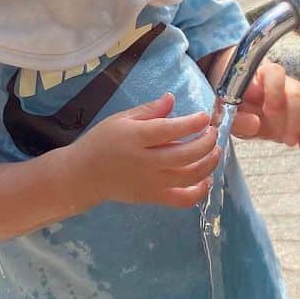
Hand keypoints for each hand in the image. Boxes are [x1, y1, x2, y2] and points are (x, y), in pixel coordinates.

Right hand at [70, 92, 219, 207]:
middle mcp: (145, 162)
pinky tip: (206, 179)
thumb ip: (149, 110)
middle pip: (185, 155)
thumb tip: (172, 98)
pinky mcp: (153, 198)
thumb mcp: (121, 119)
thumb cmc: (102, 142)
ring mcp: (151, 183)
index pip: (170, 130)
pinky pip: (183, 199)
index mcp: (135, 138)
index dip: (192, 123)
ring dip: (209, 163)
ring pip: (189, 176)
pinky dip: (200, 191)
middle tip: (212, 132)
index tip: (205, 117)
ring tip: (215, 151)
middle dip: (206, 142)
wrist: (84, 175)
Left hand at [232, 60, 299, 149]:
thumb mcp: (226, 115)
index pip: (273, 73)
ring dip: (299, 125)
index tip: (269, 112)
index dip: (275, 91)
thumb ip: (236, 120)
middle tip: (281, 136)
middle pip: (294, 91)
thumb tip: (256, 124)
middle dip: (291, 115)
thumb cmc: (232, 108)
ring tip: (289, 142)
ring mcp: (291, 88)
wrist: (240, 107)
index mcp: (256, 75)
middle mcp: (277, 78)